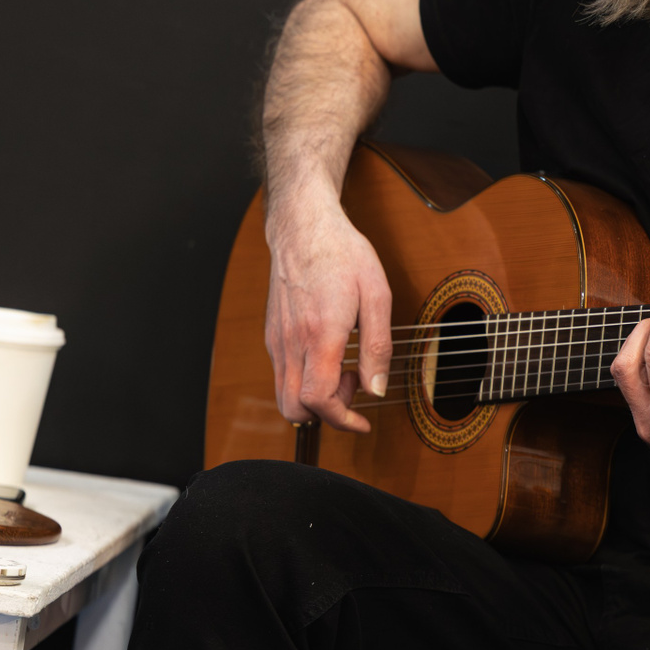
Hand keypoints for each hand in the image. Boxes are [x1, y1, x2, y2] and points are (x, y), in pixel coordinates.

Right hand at [263, 184, 391, 433]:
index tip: (363, 422)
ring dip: (315, 399)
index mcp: (319, 334)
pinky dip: (304, 381)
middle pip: (294, 409)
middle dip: (327, 414)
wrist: (303, 227)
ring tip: (342, 368)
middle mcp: (291, 342)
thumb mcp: (377, 295)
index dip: (342, 421)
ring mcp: (276, 340)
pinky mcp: (271, 335)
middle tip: (352, 386)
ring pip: (284, 396)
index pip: (318, 400)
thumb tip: (376, 389)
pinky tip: (327, 356)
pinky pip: (282, 375)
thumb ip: (378, 346)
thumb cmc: (343, 254)